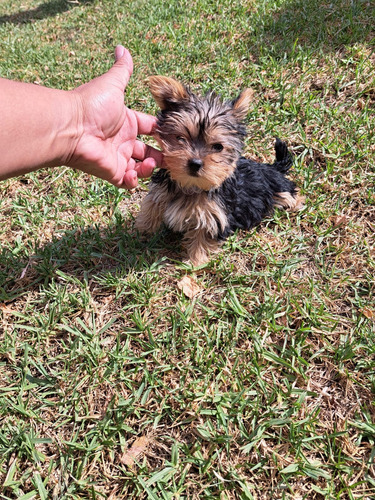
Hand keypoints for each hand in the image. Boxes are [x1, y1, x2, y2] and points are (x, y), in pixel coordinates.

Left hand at [68, 46, 161, 188]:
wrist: (71, 127)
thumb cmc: (91, 105)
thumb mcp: (112, 84)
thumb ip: (122, 70)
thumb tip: (122, 48)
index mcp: (127, 122)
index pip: (150, 128)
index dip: (162, 132)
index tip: (176, 134)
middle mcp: (123, 141)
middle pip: (148, 151)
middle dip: (161, 154)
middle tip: (172, 156)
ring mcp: (118, 158)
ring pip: (141, 168)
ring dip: (151, 167)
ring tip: (151, 162)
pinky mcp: (113, 173)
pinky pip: (128, 182)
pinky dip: (135, 180)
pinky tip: (136, 171)